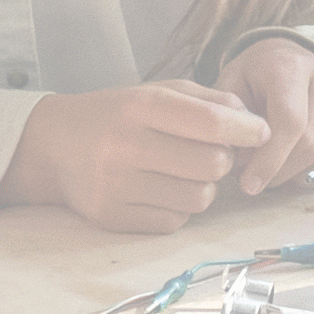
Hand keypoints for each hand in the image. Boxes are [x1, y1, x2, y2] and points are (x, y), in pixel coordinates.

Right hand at [0, 79, 268, 232]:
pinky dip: (178, 208)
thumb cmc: (119, 115)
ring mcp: (116, 185)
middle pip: (213, 164)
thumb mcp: (159, 92)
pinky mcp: (112, 217)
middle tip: (210, 153)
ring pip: (199, 198)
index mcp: (140, 106)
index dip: (245, 130)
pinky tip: (162, 190)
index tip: (259, 132)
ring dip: (204, 187)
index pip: (211, 123)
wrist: (54, 145)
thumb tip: (257, 125)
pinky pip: (174, 221)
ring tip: (185, 172)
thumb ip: (211, 101)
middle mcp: (125, 145)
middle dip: (223, 159)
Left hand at [213, 35, 313, 196]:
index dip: (270, 161)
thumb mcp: (230, 91)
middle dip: (284, 173)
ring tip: (288, 173)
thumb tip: (243, 159)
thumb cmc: (255, 82)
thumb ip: (234, 123)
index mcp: (292, 66)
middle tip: (264, 179)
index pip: (291, 122)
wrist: (286, 61)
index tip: (250, 185)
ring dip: (312, 176)